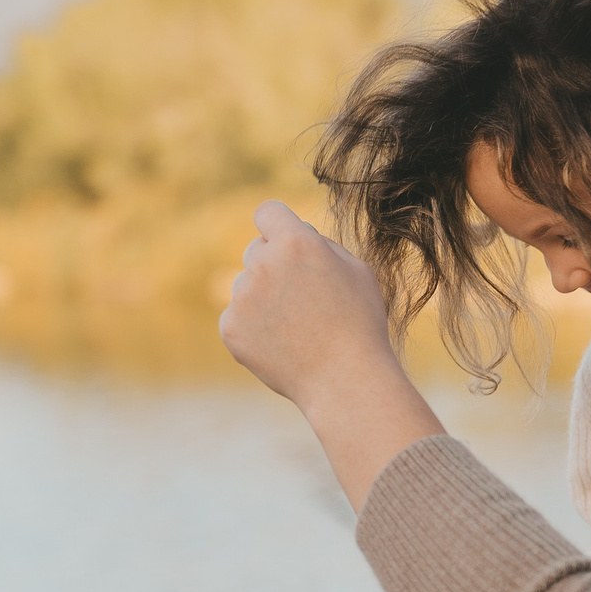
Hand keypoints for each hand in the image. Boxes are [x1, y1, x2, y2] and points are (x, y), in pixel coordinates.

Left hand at [219, 202, 395, 408]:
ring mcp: (242, 297)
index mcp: (296, 243)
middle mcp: (262, 264)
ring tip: (299, 328)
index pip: (268, 212)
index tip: (285, 238)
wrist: (346, 379)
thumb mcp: (357, 271)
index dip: (279, 225)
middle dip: (275, 264)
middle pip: (256, 249)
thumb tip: (294, 235)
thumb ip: (321, 245)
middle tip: (305, 296)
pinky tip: (284, 344)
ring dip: (266, 298)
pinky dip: (256, 328)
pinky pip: (238, 317)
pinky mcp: (230, 328)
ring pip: (247, 285)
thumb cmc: (360, 323)